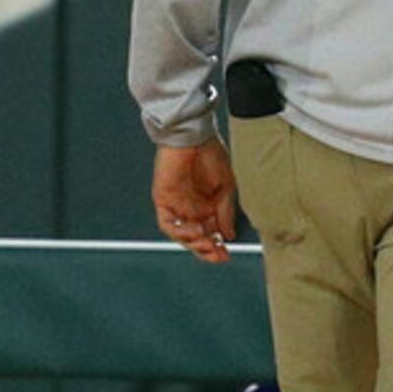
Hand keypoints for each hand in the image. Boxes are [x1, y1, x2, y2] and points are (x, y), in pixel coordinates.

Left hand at [153, 139, 237, 262]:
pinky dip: (179, 231)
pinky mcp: (163, 200)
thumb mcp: (225, 187)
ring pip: (182, 234)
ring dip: (194, 244)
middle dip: (207, 250)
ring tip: (207, 246)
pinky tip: (193, 232)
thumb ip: (225, 212)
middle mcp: (191, 208)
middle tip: (218, 255)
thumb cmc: (210, 154)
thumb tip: (228, 235)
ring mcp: (177, 205)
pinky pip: (168, 223)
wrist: (194, 136)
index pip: (210, 233)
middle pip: (196, 237)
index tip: (226, 254)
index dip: (217, 246)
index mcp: (207, 205)